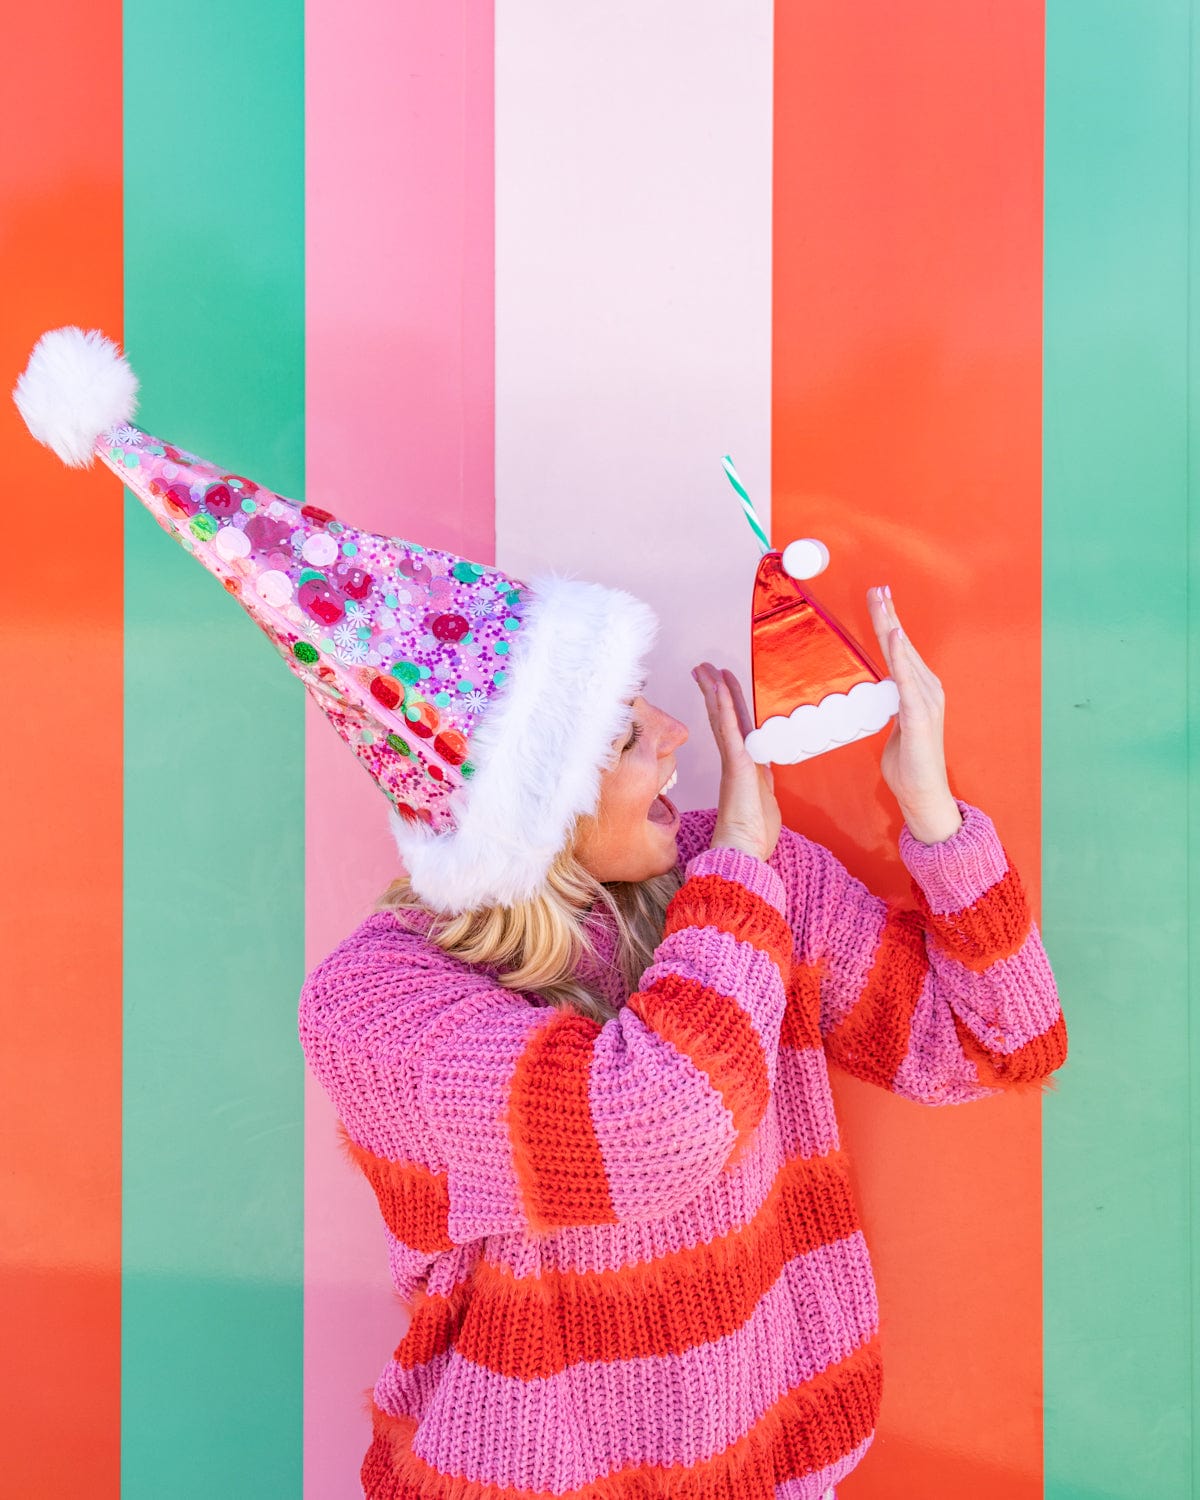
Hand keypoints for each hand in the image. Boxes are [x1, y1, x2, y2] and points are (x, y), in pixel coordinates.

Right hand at [692, 662, 781, 861]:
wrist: (743, 852)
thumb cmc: (753, 834)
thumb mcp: (767, 800)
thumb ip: (764, 782)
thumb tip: (766, 775)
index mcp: (744, 765)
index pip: (733, 727)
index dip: (727, 704)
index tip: (720, 684)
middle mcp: (736, 759)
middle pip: (723, 716)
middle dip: (714, 690)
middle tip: (703, 668)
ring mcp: (734, 760)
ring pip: (722, 717)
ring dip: (715, 690)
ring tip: (705, 669)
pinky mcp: (737, 763)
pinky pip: (729, 729)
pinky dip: (724, 707)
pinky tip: (719, 688)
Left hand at [866, 586, 961, 843]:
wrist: (923, 795)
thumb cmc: (907, 764)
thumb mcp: (893, 727)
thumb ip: (887, 706)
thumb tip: (874, 696)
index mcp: (919, 690)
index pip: (900, 650)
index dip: (889, 623)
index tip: (878, 598)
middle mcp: (927, 689)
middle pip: (903, 645)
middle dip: (889, 615)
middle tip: (877, 588)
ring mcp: (927, 700)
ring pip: (904, 655)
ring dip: (892, 627)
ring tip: (881, 601)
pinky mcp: (920, 715)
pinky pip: (907, 679)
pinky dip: (899, 656)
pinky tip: (893, 636)